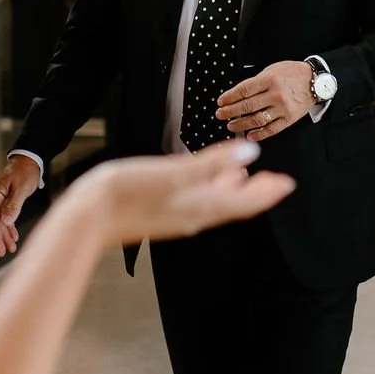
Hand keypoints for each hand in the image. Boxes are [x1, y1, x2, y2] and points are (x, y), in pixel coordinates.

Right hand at [0, 155, 42, 256]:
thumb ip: (13, 205)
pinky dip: (10, 228)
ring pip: (0, 222)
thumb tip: (5, 222)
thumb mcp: (21, 189)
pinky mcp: (9, 201)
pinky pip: (7, 217)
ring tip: (9, 250)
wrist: (30, 160)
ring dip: (4, 236)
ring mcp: (2, 200)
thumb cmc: (25, 171)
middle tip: (1, 252)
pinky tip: (14, 238)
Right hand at [66, 140, 293, 250]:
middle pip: (234, 203)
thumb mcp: (172, 173)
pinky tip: (204, 181)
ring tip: (247, 177)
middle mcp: (193, 215)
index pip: (245, 201)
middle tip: (276, 181)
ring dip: (234, 190)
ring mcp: (176, 216)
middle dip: (257, 192)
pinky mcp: (160, 213)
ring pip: (216, 203)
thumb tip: (251, 155)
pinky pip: (196, 202)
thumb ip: (212, 164)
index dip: (268, 192)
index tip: (287, 183)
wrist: (87, 218)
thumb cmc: (126, 193)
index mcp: (200, 206)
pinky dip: (210, 190)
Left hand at [216, 60, 319, 140]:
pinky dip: (259, 134)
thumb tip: (237, 95)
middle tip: (220, 114)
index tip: (220, 102)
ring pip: (257, 119)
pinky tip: (249, 135)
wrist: (316, 81)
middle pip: (247, 106)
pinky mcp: (289, 119)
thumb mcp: (272, 70)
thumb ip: (256, 82)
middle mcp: (276, 95)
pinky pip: (272, 129)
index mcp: (269, 80)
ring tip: (231, 125)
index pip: (243, 90)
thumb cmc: (291, 74)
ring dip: (241, 124)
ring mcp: (283, 108)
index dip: (229, 97)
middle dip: (230, 112)